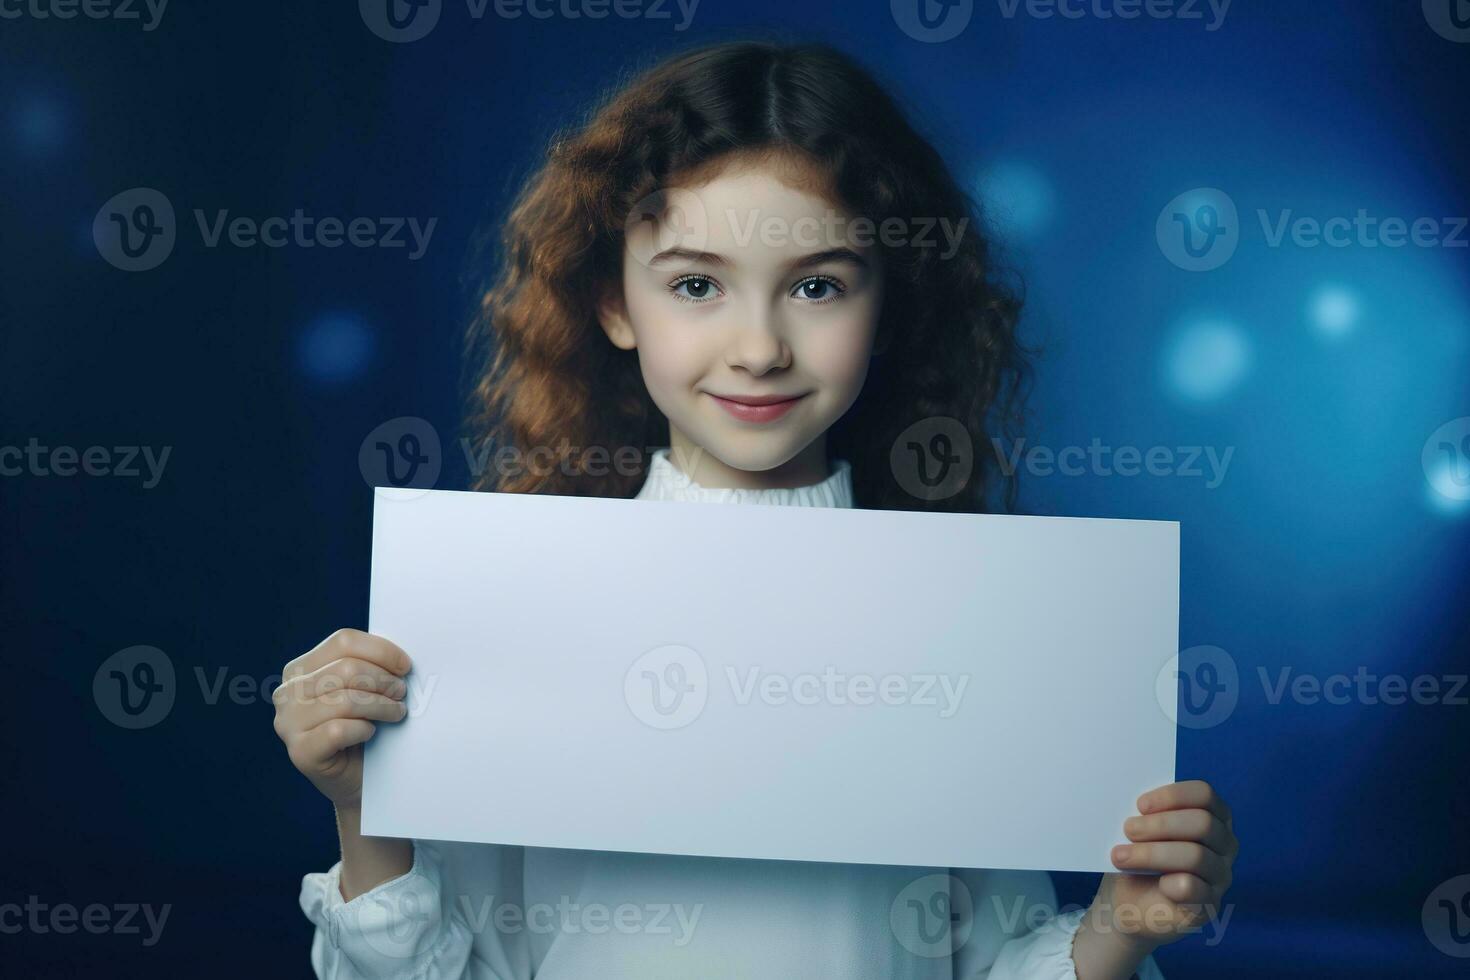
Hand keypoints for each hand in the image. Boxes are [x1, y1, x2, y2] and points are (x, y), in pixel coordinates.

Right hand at [272, 628, 412, 808]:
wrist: (359, 781)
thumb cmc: (364, 728)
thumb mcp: (361, 689)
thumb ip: (367, 667)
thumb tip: (398, 655)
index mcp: (299, 669)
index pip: (343, 641)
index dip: (381, 650)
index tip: (405, 665)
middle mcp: (287, 693)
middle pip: (346, 668)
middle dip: (384, 680)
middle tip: (402, 693)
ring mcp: (288, 723)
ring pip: (345, 699)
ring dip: (381, 705)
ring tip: (397, 712)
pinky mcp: (299, 751)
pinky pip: (338, 730)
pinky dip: (363, 729)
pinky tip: (371, 732)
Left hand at [1092, 779, 1237, 952]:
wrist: (1128, 901)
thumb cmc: (1137, 857)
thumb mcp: (1141, 830)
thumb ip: (1145, 814)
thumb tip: (1130, 799)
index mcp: (1212, 816)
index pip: (1204, 794)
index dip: (1172, 795)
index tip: (1140, 805)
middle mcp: (1224, 844)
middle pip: (1203, 823)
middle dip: (1160, 824)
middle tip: (1128, 830)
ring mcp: (1220, 875)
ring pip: (1196, 856)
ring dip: (1151, 854)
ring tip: (1121, 856)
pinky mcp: (1209, 905)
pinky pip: (1193, 888)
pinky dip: (1169, 883)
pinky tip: (1156, 883)